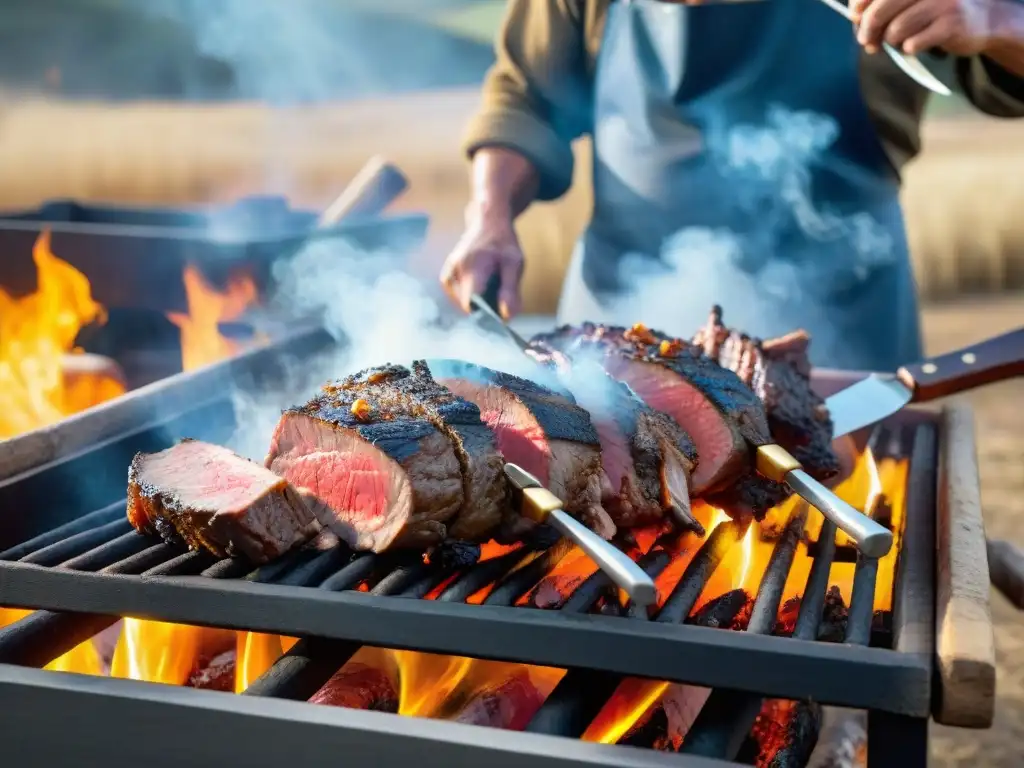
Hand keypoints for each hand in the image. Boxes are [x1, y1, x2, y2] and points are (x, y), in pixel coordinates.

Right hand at [439, 204, 524, 319]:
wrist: (488, 222)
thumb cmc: (503, 243)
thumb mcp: (515, 264)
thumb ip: (510, 290)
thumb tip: (505, 316)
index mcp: (472, 268)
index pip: (471, 304)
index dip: (485, 315)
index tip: (498, 314)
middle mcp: (455, 271)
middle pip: (468, 306)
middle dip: (485, 308)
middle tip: (500, 294)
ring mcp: (448, 273)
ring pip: (463, 303)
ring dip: (478, 301)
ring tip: (490, 283)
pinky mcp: (447, 277)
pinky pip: (458, 297)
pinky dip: (470, 297)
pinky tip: (480, 284)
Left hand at [851, 0, 992, 54]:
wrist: (983, 20)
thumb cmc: (937, 11)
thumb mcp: (912, 0)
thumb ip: (885, 4)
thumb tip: (855, 17)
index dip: (859, 3)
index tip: (854, 15)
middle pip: (880, 10)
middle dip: (867, 29)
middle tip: (867, 41)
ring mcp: (942, 2)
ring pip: (895, 30)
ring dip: (892, 41)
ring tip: (900, 40)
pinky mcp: (951, 24)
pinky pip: (912, 44)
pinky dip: (908, 49)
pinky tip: (916, 44)